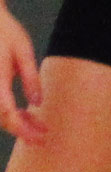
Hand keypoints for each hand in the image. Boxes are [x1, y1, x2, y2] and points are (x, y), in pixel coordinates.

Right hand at [0, 5, 43, 144]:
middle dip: (22, 130)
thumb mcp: (23, 53)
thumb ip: (30, 78)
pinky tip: (27, 113)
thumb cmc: (6, 34)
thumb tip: (37, 103)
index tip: (40, 137)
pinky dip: (12, 113)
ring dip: (18, 122)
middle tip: (44, 136)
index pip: (8, 114)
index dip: (22, 129)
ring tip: (41, 125)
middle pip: (2, 118)